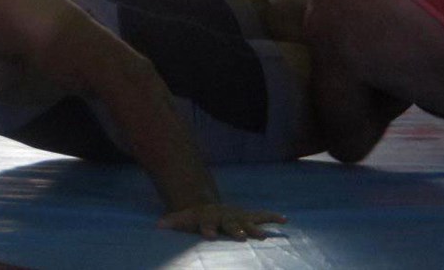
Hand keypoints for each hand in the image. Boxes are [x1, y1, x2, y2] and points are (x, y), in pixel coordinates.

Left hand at [157, 203, 286, 240]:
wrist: (211, 206)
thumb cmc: (197, 216)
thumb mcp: (184, 218)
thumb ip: (174, 221)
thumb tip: (158, 224)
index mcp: (209, 218)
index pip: (207, 224)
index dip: (207, 228)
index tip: (208, 235)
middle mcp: (225, 216)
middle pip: (230, 224)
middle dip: (235, 230)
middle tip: (240, 236)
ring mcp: (238, 216)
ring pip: (247, 222)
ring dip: (255, 228)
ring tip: (264, 236)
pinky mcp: (248, 217)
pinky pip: (261, 216)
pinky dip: (272, 217)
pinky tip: (285, 220)